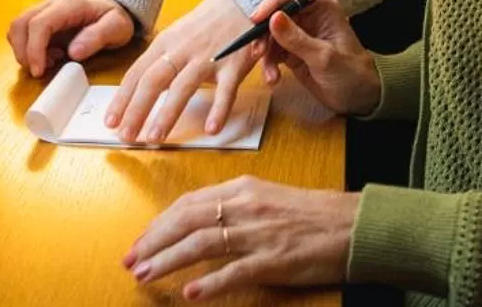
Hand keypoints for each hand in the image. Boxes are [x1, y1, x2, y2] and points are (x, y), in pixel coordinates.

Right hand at [6, 0, 134, 78]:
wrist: (111, 3)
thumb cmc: (114, 17)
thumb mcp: (116, 27)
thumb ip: (97, 37)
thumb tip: (73, 52)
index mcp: (68, 5)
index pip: (39, 24)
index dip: (34, 49)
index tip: (39, 71)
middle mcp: (49, 3)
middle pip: (19, 24)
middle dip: (22, 52)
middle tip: (39, 71)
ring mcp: (42, 9)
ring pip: (16, 27)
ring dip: (23, 50)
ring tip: (49, 62)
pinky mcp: (39, 18)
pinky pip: (22, 32)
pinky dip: (27, 48)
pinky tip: (48, 56)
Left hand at [105, 0, 256, 142]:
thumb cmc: (207, 23)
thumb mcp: (177, 35)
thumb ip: (160, 60)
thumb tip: (138, 92)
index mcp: (165, 42)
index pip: (137, 73)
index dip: (122, 99)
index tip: (110, 122)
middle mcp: (183, 49)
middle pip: (153, 81)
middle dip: (136, 110)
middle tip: (125, 136)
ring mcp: (209, 56)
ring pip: (183, 87)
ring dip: (167, 114)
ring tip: (154, 138)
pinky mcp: (234, 63)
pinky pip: (226, 90)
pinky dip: (219, 110)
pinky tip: (211, 129)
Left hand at [125, 175, 358, 299]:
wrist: (351, 224)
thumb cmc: (311, 214)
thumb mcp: (266, 198)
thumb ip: (232, 207)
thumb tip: (197, 222)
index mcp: (243, 189)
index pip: (189, 203)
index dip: (159, 223)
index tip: (140, 240)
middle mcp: (246, 206)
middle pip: (187, 220)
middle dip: (153, 241)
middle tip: (130, 260)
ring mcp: (259, 233)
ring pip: (202, 244)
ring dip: (168, 260)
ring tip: (145, 274)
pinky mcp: (274, 259)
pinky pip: (235, 272)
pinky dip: (210, 283)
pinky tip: (190, 293)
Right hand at [246, 0, 380, 116]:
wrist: (359, 98)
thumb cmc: (350, 73)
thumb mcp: (323, 57)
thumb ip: (297, 39)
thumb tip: (273, 18)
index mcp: (321, 9)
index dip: (271, 4)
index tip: (256, 20)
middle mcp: (308, 17)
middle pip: (275, 16)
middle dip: (264, 34)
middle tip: (258, 52)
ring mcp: (299, 36)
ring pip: (271, 36)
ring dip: (266, 55)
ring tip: (271, 75)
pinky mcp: (292, 53)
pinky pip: (273, 53)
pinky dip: (269, 65)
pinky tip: (273, 79)